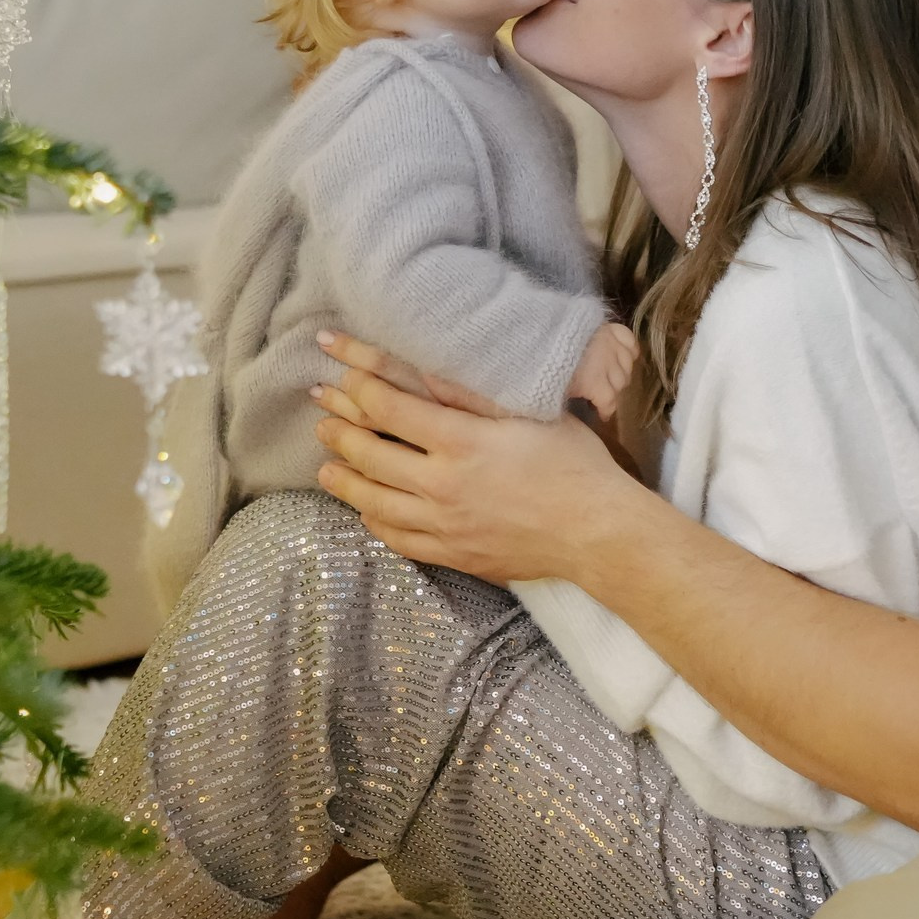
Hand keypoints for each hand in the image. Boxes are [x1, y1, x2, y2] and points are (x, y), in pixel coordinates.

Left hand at [310, 332, 658, 582]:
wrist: (597, 534)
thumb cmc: (574, 464)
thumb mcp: (528, 412)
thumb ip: (474, 392)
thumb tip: (427, 364)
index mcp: (462, 441)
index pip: (388, 407)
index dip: (357, 382)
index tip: (338, 366)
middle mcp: (443, 485)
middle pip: (370, 454)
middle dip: (339, 430)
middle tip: (321, 414)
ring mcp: (444, 525)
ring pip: (374, 502)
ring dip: (344, 480)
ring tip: (326, 466)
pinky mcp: (453, 555)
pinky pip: (398, 539)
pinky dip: (374, 522)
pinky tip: (365, 511)